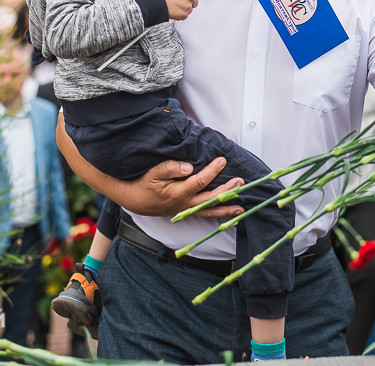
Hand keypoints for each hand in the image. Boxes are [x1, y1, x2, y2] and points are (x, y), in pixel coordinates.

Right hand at [57, 112, 244, 216]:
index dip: (212, 171)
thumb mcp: (153, 172)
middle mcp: (184, 204)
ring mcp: (185, 209)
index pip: (200, 181)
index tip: (222, 161)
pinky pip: (203, 214)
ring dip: (225, 209)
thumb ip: (170, 168)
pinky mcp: (185, 211)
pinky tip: (227, 213)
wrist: (133, 199)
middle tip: (240, 182)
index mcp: (177, 193)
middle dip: (226, 191)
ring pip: (208, 211)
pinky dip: (216, 214)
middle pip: (209, 199)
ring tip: (241, 209)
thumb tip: (189, 167)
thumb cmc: (143, 183)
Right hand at [160, 0, 204, 19]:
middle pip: (196, 2)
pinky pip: (186, 15)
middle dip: (190, 1)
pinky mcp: (184, 14)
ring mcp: (188, 7)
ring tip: (176, 3)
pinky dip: (181, 13)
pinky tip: (175, 8)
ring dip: (185, 7)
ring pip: (191, 9)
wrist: (156, 1)